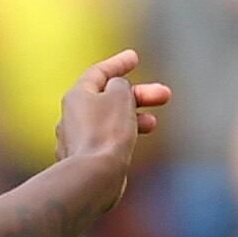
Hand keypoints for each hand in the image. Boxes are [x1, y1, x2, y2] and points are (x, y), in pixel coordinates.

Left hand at [54, 52, 174, 207]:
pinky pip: (106, 141)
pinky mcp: (85, 161)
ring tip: (153, 124)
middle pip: (108, 98)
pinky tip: (134, 142)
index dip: (118, 64)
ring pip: (109, 121)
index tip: (134, 57)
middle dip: (138, 95)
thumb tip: (117, 90)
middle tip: (164, 95)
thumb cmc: (107, 133)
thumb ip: (121, 85)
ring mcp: (77, 140)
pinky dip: (123, 136)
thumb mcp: (120, 96)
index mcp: (77, 96)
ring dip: (134, 117)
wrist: (93, 178)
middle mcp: (72, 116)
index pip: (99, 73)